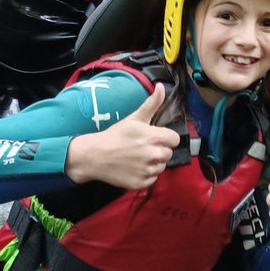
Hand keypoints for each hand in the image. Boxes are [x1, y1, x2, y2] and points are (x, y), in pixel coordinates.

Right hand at [65, 84, 179, 188]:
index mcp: (153, 137)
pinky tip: (135, 168)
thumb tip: (161, 87)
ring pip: (161, 166)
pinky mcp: (141, 183)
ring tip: (138, 158)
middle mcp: (153, 154)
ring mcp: (147, 170)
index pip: (174, 139)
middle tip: (143, 147)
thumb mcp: (134, 118)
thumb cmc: (116, 135)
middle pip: (168, 153)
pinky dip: (146, 175)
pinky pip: (153, 179)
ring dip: (154, 163)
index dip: (165, 138)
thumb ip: (152, 104)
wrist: (95, 156)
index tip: (154, 137)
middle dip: (159, 150)